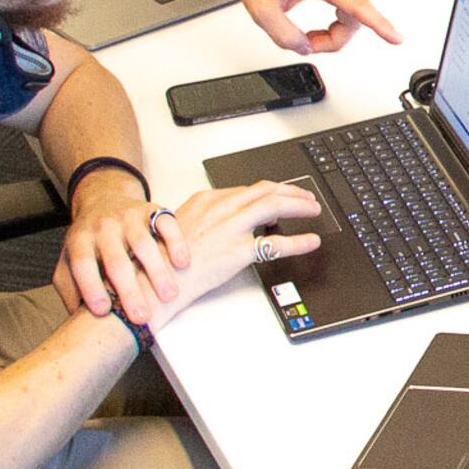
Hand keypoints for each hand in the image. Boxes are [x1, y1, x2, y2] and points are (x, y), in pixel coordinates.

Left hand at [58, 175, 178, 325]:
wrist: (104, 200)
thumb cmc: (90, 242)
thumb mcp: (69, 262)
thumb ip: (69, 289)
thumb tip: (78, 319)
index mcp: (80, 241)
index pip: (82, 264)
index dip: (90, 287)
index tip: (103, 311)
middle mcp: (103, 228)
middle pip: (116, 260)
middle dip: (129, 290)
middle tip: (142, 317)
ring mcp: (128, 217)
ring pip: (143, 244)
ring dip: (158, 271)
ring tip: (170, 296)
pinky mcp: (151, 210)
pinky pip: (166, 223)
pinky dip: (176, 242)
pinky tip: (182, 263)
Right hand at [127, 178, 326, 327]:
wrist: (155, 279)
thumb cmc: (165, 258)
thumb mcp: (184, 225)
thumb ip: (210, 218)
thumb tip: (233, 220)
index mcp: (207, 199)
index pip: (248, 188)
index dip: (271, 190)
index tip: (283, 194)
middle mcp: (221, 208)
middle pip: (265, 190)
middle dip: (291, 192)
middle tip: (307, 198)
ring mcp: (231, 228)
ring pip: (274, 206)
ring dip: (299, 206)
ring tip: (313, 211)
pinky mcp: (238, 251)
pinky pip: (277, 244)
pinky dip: (299, 241)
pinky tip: (310, 241)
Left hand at [228, 0, 401, 55]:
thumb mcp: (263, 12)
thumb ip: (286, 36)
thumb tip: (304, 46)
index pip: (358, 7)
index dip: (380, 25)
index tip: (396, 37)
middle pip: (353, 20)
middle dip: (333, 40)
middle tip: (307, 46)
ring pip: (349, 16)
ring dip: (332, 33)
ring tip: (307, 38)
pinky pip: (343, 7)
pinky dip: (332, 23)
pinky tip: (317, 28)